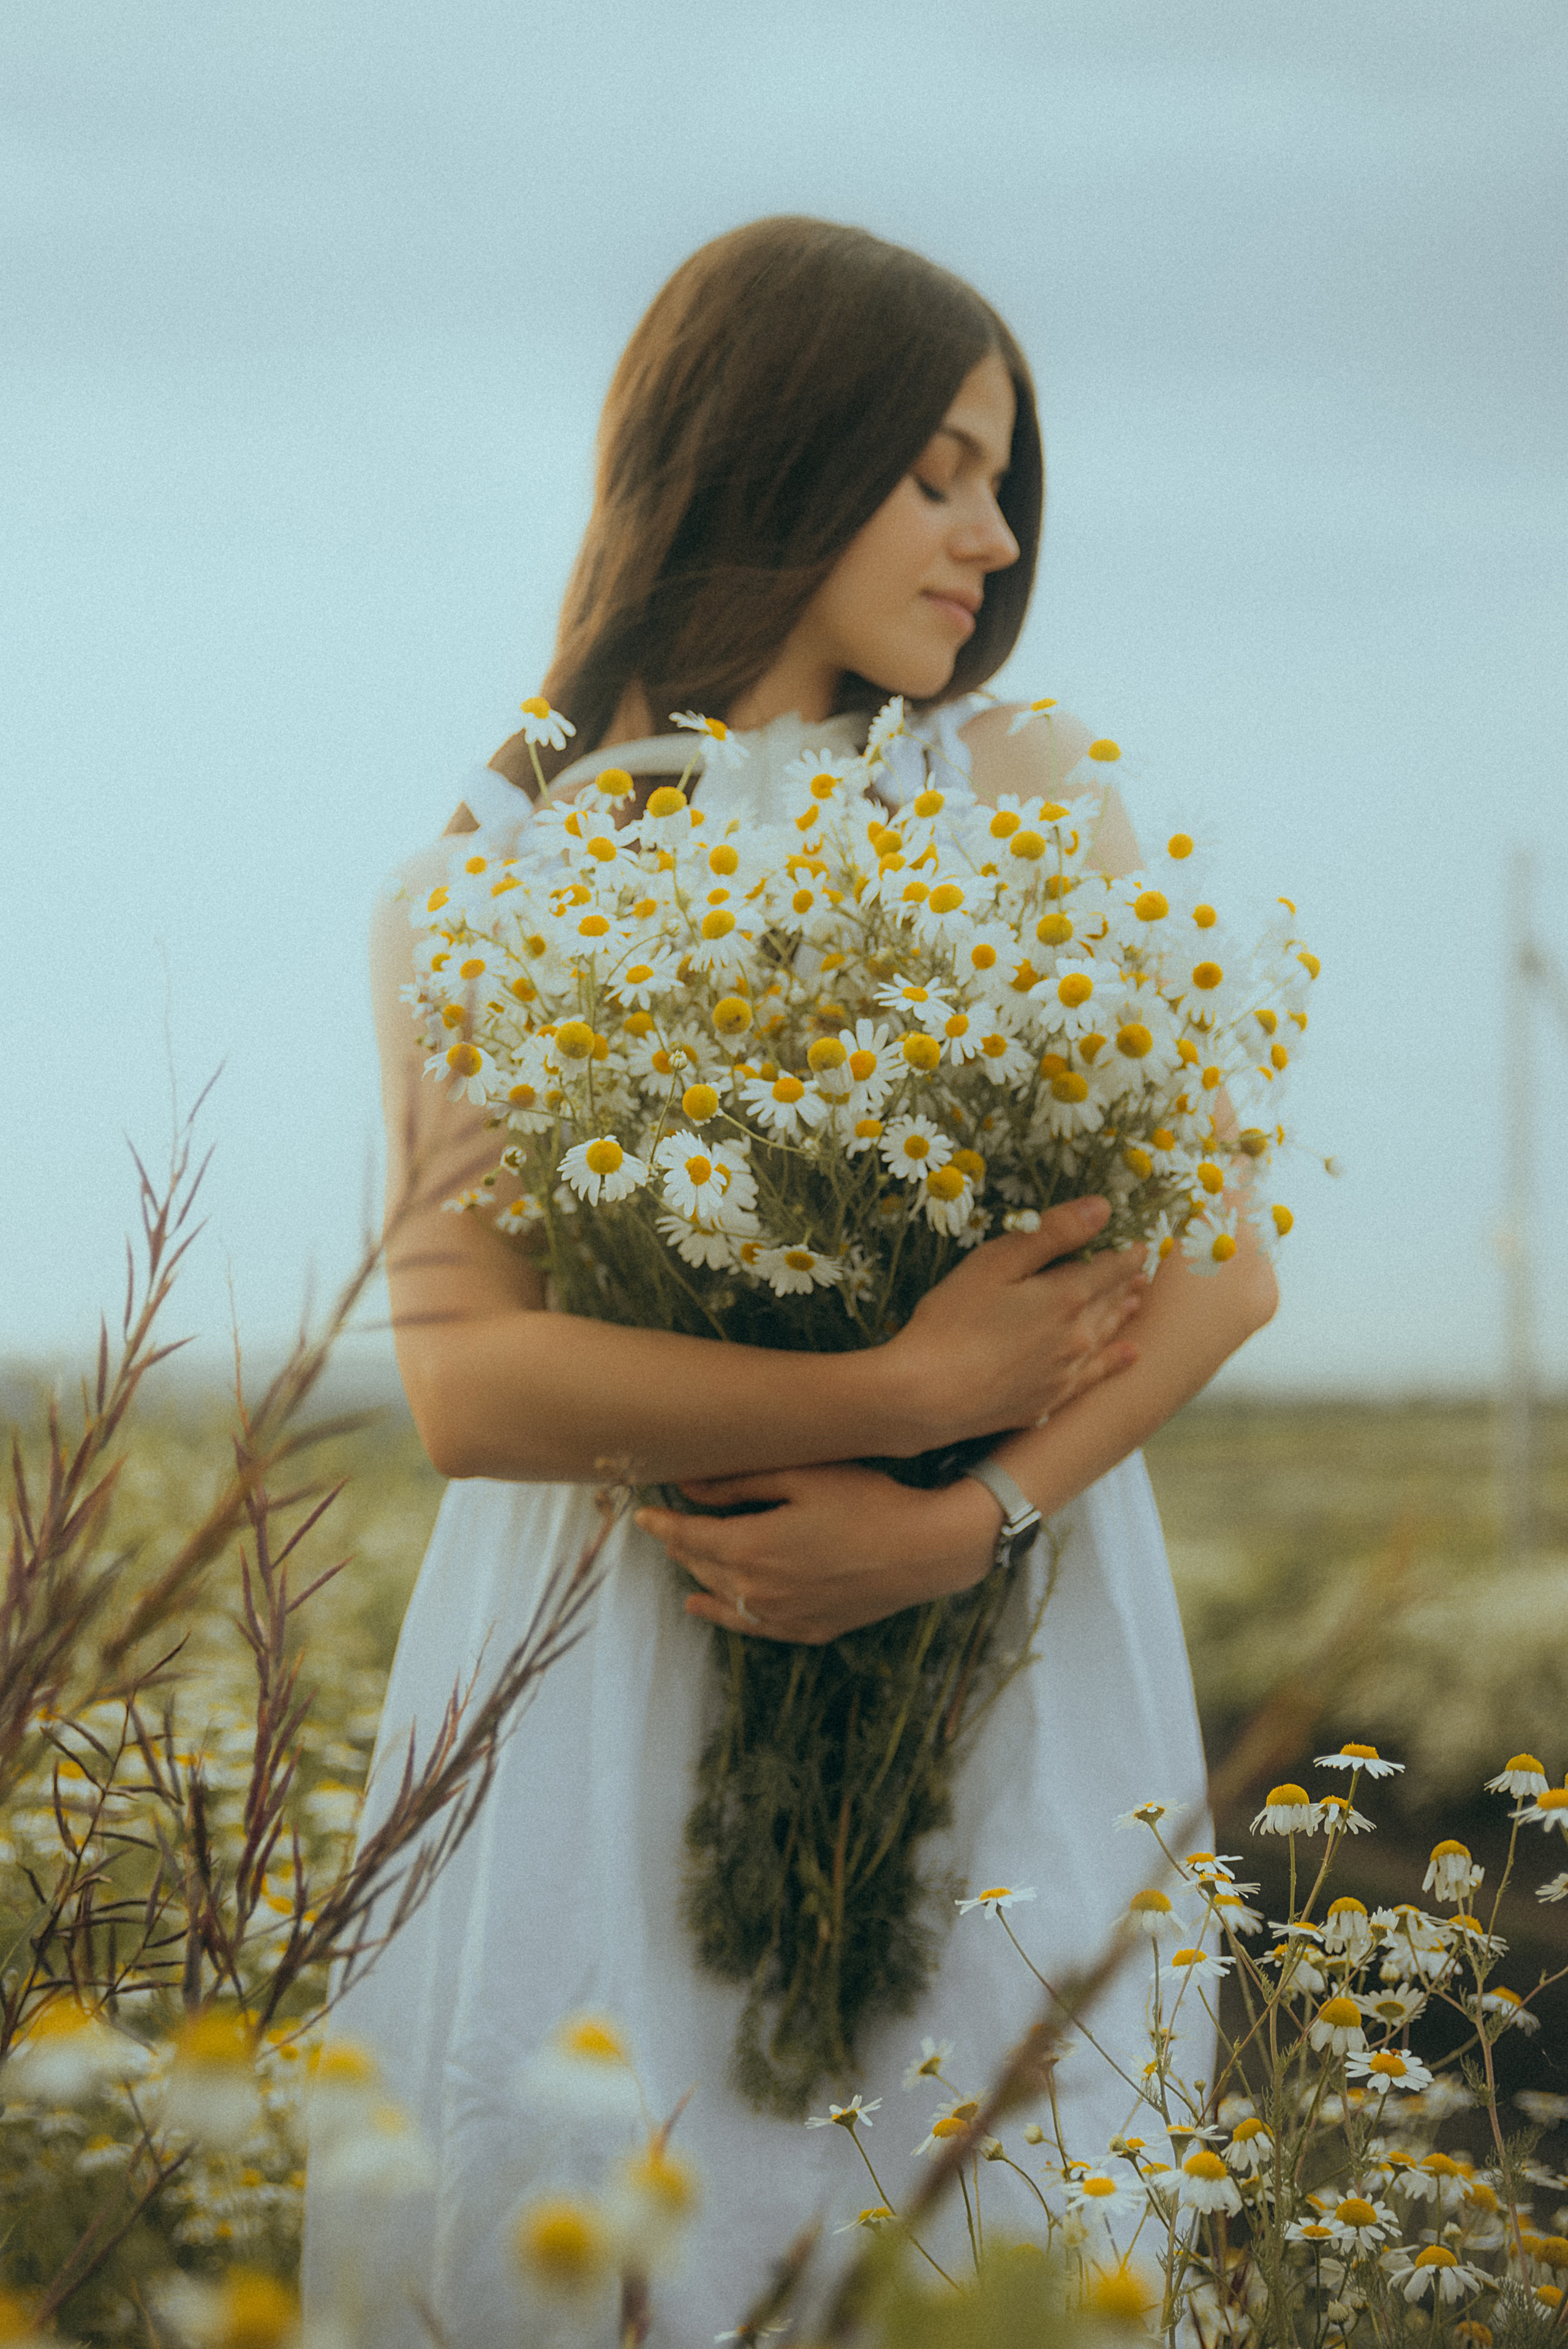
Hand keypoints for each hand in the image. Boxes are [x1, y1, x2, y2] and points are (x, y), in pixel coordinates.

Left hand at [635, 1464, 1002, 1644]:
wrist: (927, 1548)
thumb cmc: (867, 1500)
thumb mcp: (801, 1477)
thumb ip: (739, 1484)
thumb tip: (686, 1486)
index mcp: (751, 1548)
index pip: (687, 1538)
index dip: (661, 1525)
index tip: (642, 1514)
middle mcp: (759, 1590)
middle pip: (702, 1567)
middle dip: (680, 1546)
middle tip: (666, 1527)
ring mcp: (785, 1616)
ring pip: (723, 1598)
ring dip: (697, 1578)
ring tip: (678, 1562)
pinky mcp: (809, 1629)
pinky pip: (752, 1627)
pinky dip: (724, 1615)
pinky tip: (708, 1606)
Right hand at [879, 1195, 1144, 1455]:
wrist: (927, 1397)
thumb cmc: (951, 1322)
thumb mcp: (996, 1263)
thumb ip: (1052, 1233)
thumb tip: (1103, 1208)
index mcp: (1066, 1297)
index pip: (1110, 1269)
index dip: (1127, 1254)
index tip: (1142, 1244)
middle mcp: (1077, 1336)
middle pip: (1110, 1302)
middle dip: (1127, 1282)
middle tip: (1144, 1270)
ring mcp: (1065, 1373)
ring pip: (1105, 1336)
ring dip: (1123, 1315)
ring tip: (1138, 1301)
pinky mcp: (1049, 1401)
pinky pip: (1095, 1376)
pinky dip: (1115, 1361)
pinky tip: (1129, 1355)